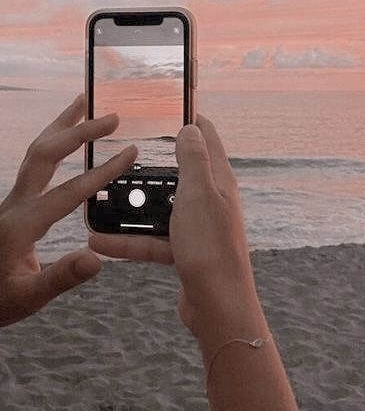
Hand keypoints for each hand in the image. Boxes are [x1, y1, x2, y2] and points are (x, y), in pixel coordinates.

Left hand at [0, 94, 136, 326]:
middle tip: (112, 118)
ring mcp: (14, 199)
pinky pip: (36, 161)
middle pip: (45, 155)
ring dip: (62, 125)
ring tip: (84, 102)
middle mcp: (16, 204)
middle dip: (80, 132)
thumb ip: (62, 278)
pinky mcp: (16, 202)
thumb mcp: (29, 297)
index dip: (102, 171)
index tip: (129, 153)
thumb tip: (96, 258)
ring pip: (36, 151)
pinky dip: (54, 141)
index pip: (69, 191)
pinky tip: (67, 137)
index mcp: (23, 224)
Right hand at [89, 116, 264, 352]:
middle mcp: (211, 200)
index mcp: (219, 181)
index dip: (191, 120)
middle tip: (126, 149)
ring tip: (101, 200)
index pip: (208, 139)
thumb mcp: (198, 194)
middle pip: (180, 173)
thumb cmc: (211, 245)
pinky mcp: (185, 250)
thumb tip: (191, 128)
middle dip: (155, 162)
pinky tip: (98, 242)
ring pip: (161, 208)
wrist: (217, 304)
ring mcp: (198, 226)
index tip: (168, 107)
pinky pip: (153, 240)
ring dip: (133, 207)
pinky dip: (129, 240)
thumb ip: (194, 160)